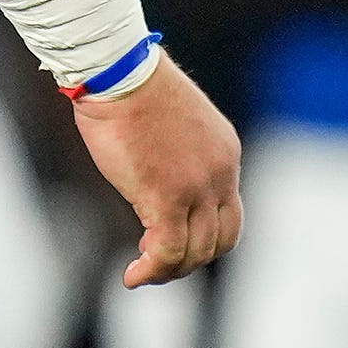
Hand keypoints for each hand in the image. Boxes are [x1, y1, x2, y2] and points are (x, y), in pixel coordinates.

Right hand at [75, 54, 241, 285]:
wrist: (120, 72)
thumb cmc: (131, 88)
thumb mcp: (170, 125)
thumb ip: (175, 156)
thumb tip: (156, 180)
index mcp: (226, 154)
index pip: (227, 212)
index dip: (201, 235)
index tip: (167, 237)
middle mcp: (221, 174)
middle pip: (221, 240)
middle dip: (190, 259)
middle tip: (156, 261)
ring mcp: (198, 187)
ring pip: (196, 251)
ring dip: (169, 270)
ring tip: (141, 273)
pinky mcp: (168, 196)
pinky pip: (168, 250)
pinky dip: (152, 270)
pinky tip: (132, 275)